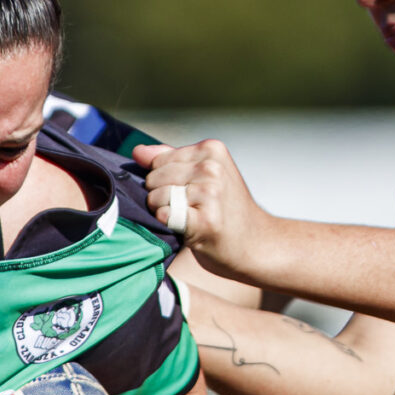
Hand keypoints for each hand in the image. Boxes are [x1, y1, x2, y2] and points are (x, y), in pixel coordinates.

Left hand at [134, 139, 276, 285]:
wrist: (256, 244)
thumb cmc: (226, 211)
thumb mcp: (204, 176)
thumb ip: (170, 159)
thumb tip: (137, 151)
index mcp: (211, 149)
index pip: (158, 161)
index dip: (163, 181)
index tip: (187, 193)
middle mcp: (211, 167)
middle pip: (154, 179)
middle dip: (161, 197)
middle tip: (188, 209)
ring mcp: (210, 193)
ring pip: (155, 198)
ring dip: (164, 213)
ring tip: (188, 219)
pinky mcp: (205, 220)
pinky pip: (164, 216)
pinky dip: (167, 225)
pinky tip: (187, 229)